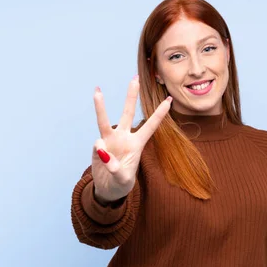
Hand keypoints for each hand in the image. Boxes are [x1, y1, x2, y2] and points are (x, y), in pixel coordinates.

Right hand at [91, 75, 171, 202]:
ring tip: (97, 90)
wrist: (108, 189)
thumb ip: (116, 168)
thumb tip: (103, 151)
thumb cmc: (121, 183)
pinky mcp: (98, 148)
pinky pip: (97, 145)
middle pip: (128, 113)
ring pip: (105, 120)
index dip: (160, 113)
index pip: (150, 125)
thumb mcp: (124, 180)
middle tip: (135, 77)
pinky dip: (99, 152)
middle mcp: (123, 138)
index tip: (169, 99)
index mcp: (137, 144)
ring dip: (101, 106)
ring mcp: (109, 141)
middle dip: (131, 95)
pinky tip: (103, 160)